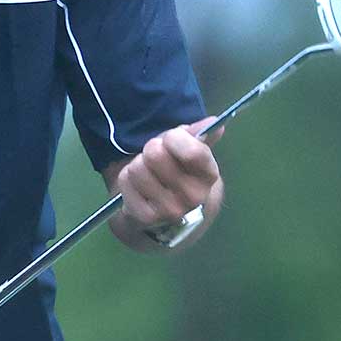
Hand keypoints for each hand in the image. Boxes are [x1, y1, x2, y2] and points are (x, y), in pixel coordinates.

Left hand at [115, 116, 224, 231]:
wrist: (163, 209)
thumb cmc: (177, 170)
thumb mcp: (189, 150)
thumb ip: (199, 134)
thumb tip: (214, 122)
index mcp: (209, 176)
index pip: (193, 152)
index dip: (174, 137)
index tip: (171, 138)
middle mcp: (194, 197)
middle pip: (156, 154)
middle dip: (151, 149)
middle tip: (155, 158)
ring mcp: (170, 210)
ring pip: (137, 168)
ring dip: (137, 165)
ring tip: (147, 172)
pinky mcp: (146, 218)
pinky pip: (125, 182)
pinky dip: (126, 179)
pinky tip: (138, 187)